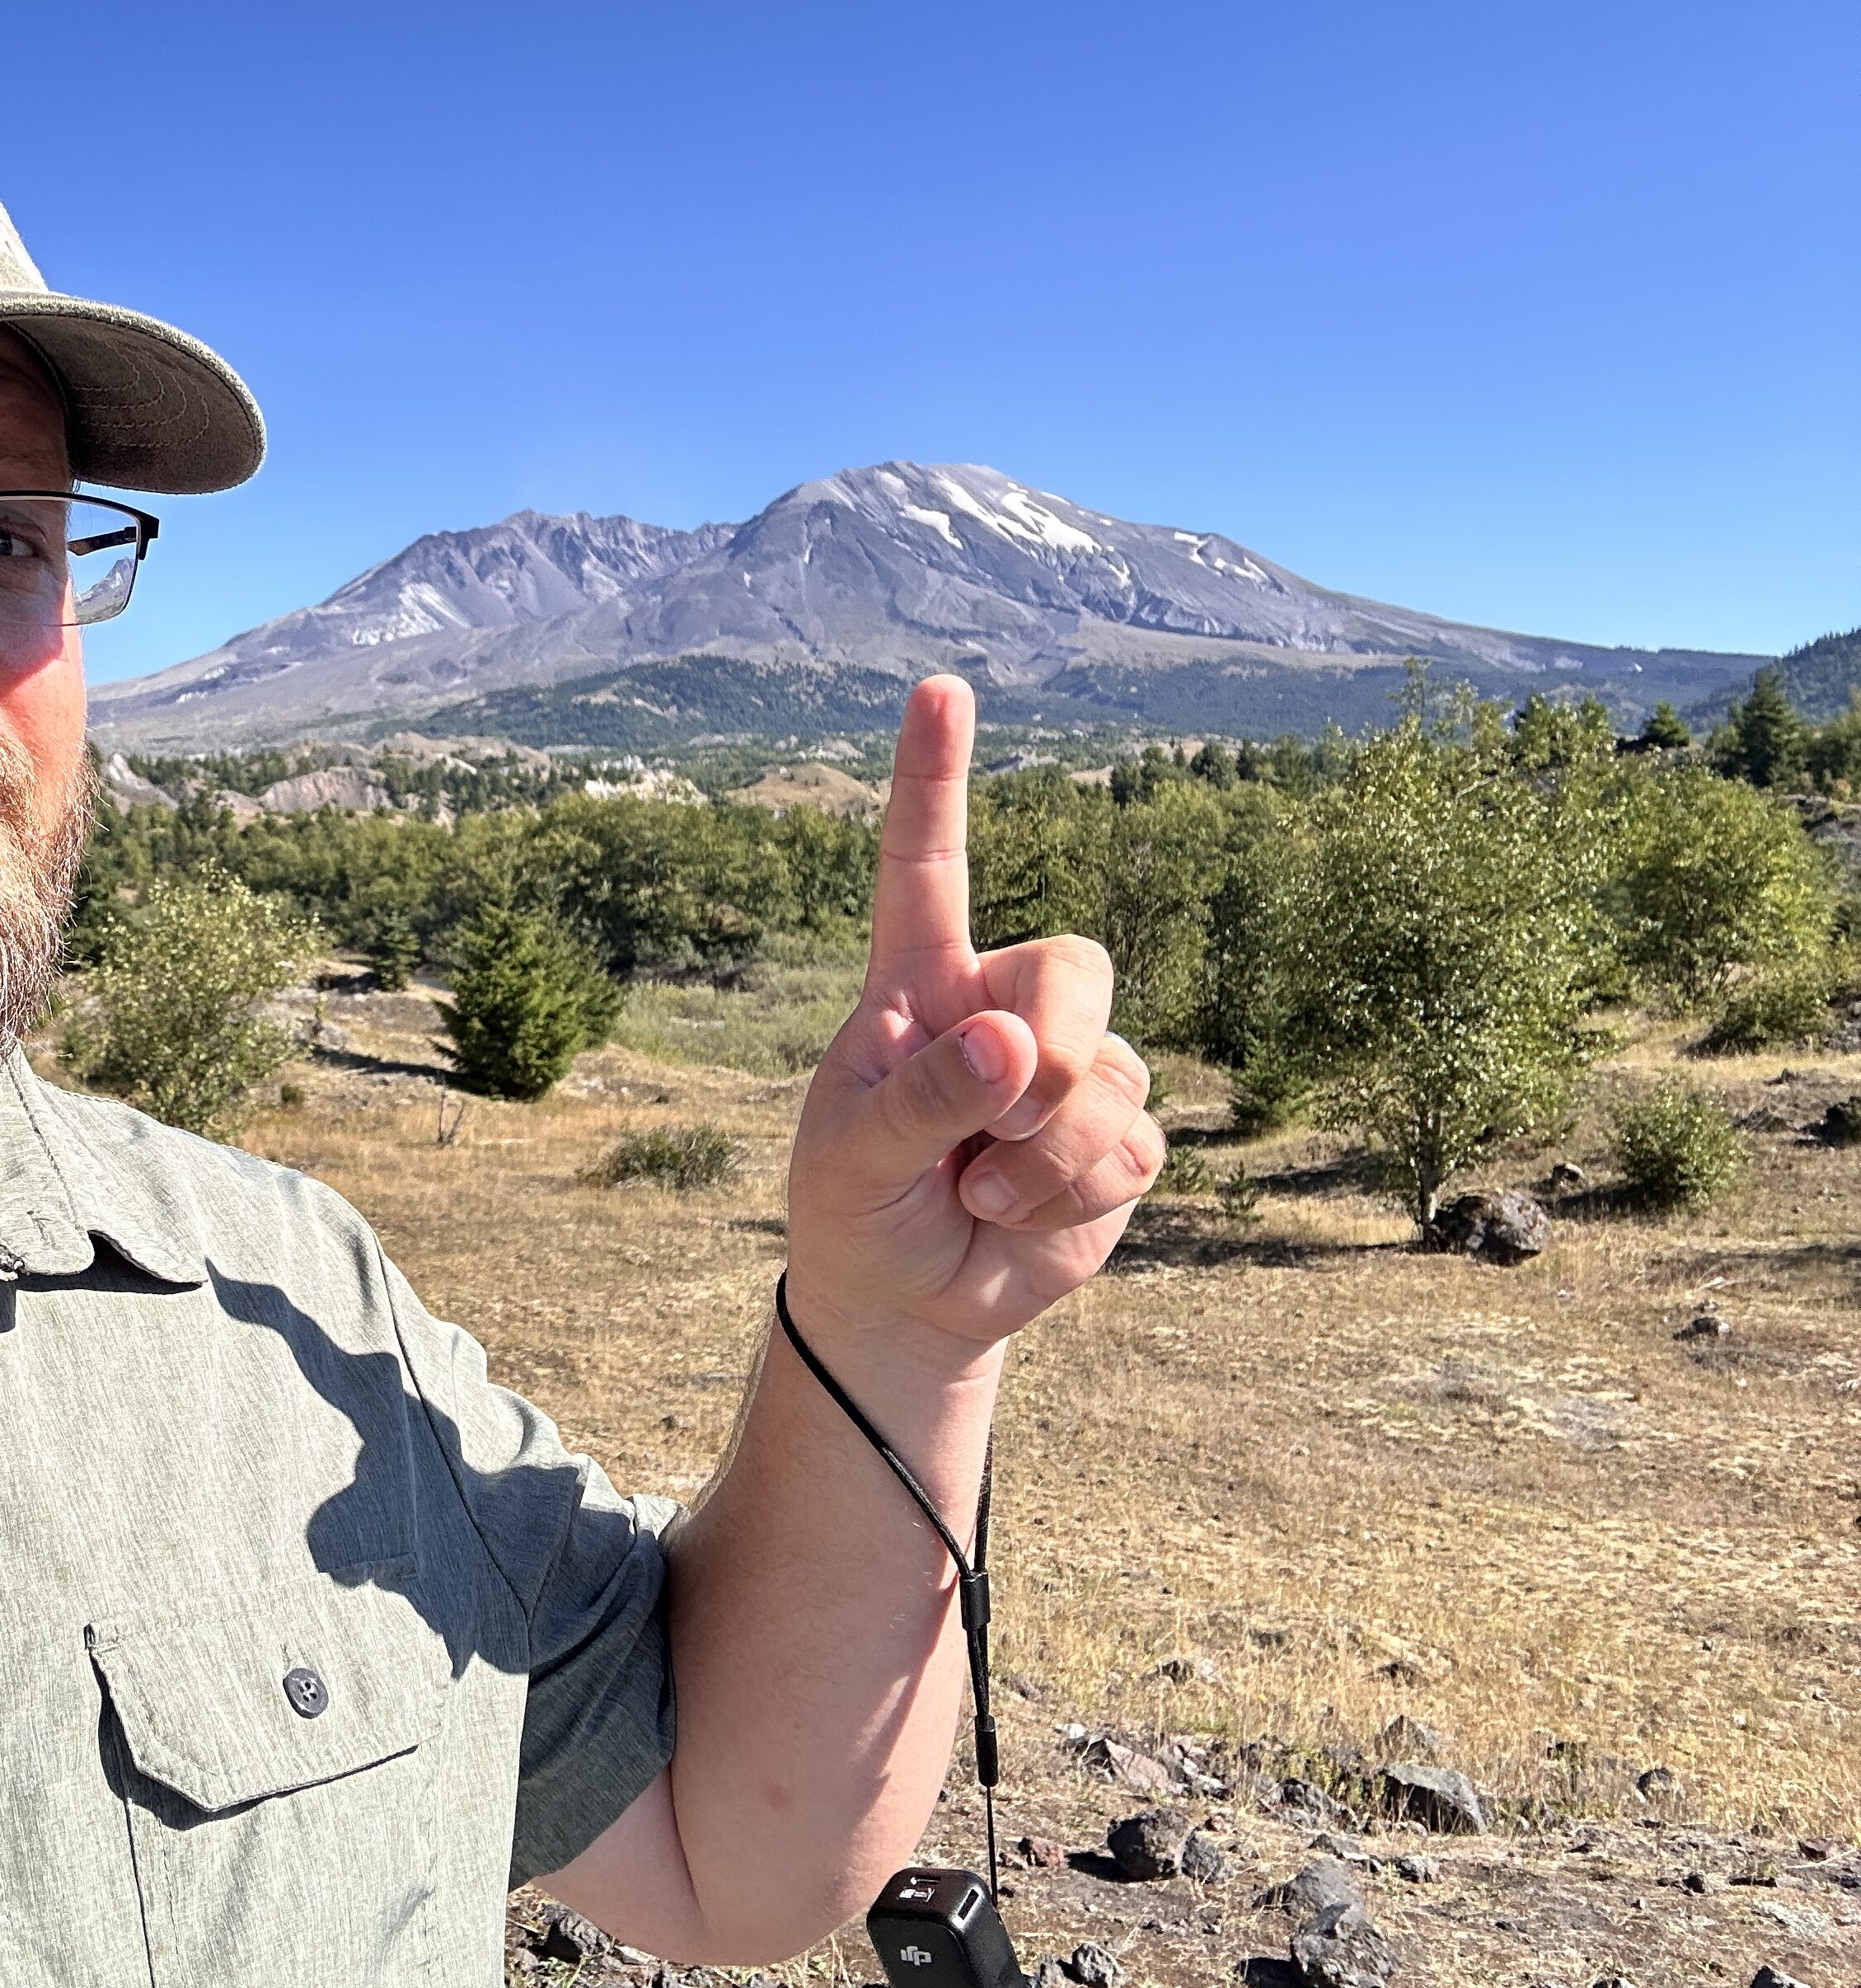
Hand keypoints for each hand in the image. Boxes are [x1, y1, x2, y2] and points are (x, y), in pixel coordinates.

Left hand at [783, 676, 1160, 1358]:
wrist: (905, 1300)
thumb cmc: (857, 1205)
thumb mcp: (854, 1157)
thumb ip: (923, 1100)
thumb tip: (1008, 1048)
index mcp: (920, 983)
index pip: (928, 866)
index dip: (936, 778)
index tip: (941, 688)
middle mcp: (1002, 1004)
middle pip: (1076, 970)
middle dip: (1052, 1052)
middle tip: (997, 1124)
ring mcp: (1069, 1068)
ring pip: (1108, 1076)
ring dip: (1043, 1158)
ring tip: (977, 1190)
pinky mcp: (1118, 1136)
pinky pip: (1132, 1149)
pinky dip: (1067, 1200)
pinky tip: (1017, 1215)